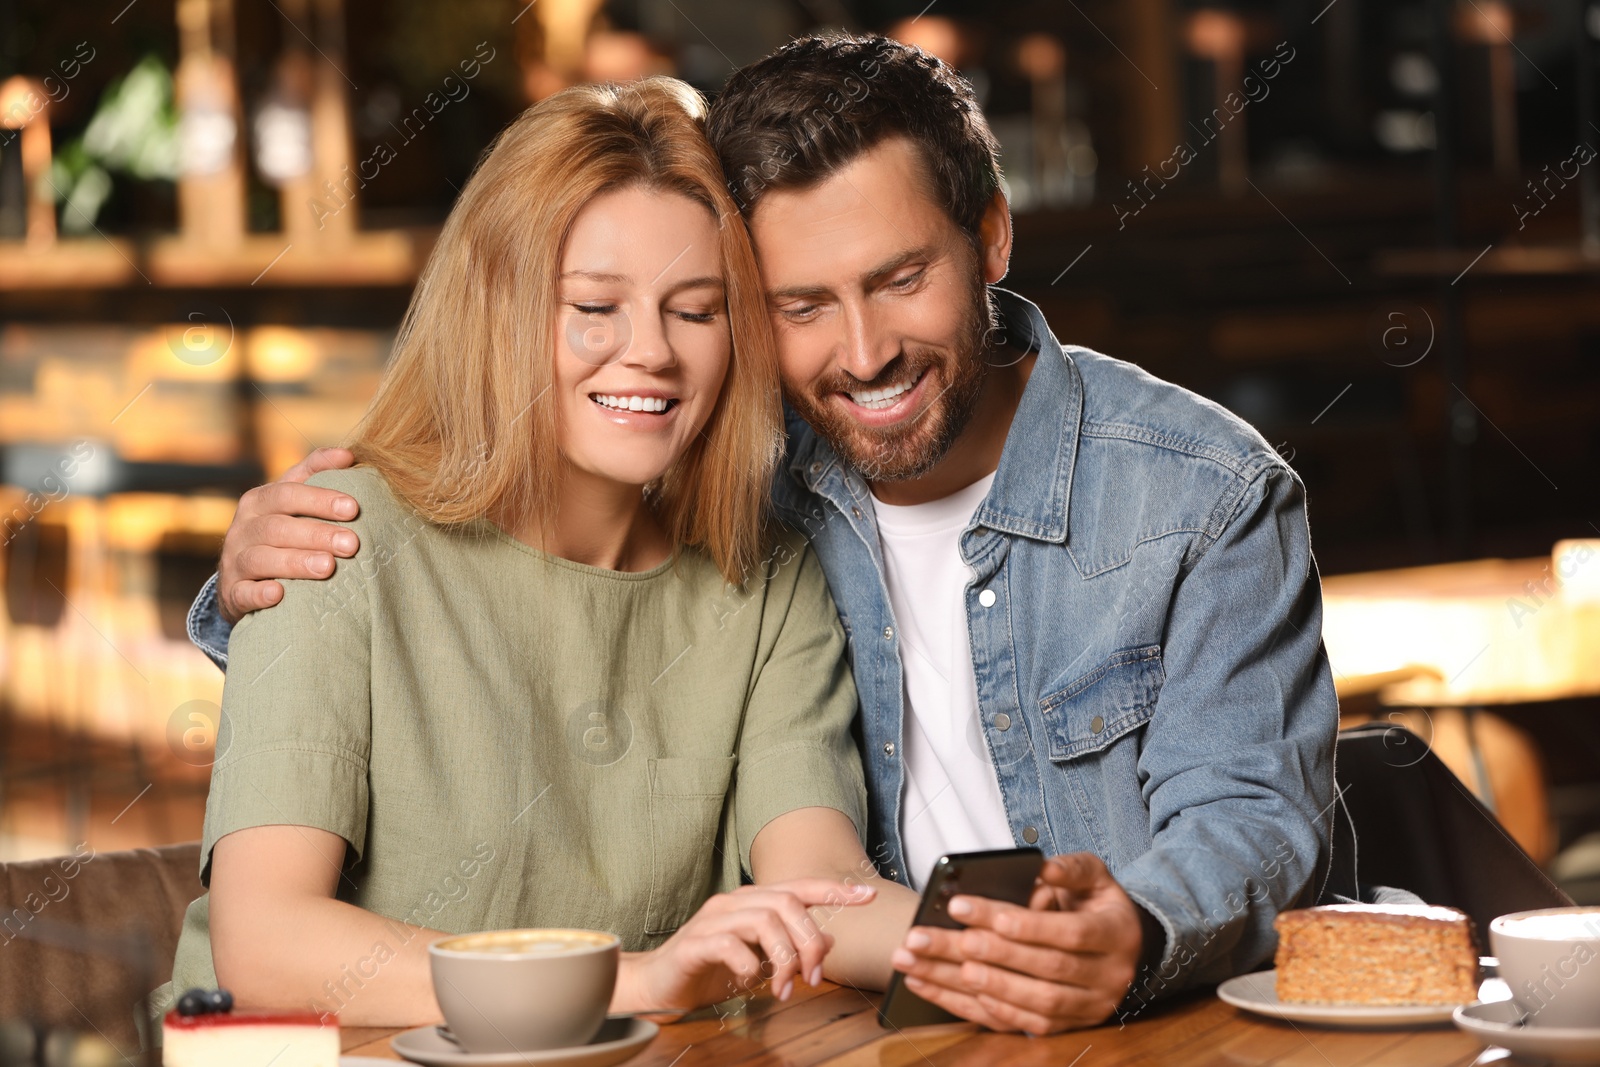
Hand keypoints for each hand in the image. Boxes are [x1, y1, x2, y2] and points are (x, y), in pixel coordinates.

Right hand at [218, 447, 360, 623]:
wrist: (242, 580)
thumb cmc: (281, 532)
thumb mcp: (292, 501)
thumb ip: (315, 474)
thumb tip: (348, 456)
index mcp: (259, 501)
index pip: (288, 493)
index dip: (319, 499)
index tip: (353, 508)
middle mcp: (243, 528)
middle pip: (278, 527)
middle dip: (317, 534)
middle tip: (351, 543)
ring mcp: (234, 561)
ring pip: (261, 558)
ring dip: (296, 562)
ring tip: (328, 567)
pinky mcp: (232, 593)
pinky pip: (242, 593)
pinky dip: (258, 594)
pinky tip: (278, 594)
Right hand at [616, 880, 874, 1014]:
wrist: (657, 984)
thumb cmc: (710, 970)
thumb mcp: (759, 960)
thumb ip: (790, 947)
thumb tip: (830, 943)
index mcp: (753, 902)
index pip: (800, 887)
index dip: (835, 889)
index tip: (867, 895)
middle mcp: (735, 903)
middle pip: (788, 903)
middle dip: (809, 941)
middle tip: (812, 978)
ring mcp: (713, 920)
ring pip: (765, 919)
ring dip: (784, 957)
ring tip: (784, 988)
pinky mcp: (695, 943)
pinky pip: (731, 944)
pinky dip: (750, 963)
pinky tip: (750, 980)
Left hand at [890, 852, 1141, 1034]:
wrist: (1122, 946)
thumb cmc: (1096, 904)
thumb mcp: (1095, 876)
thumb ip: (1071, 868)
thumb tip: (1042, 867)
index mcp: (1117, 934)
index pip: (1069, 932)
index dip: (1024, 923)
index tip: (969, 909)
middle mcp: (1108, 977)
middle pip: (1043, 969)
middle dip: (985, 953)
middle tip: (931, 937)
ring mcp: (1089, 1008)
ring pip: (1032, 1003)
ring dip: (976, 986)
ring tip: (925, 965)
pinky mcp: (1066, 1026)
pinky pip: (1022, 1024)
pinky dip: (982, 1008)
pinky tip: (945, 989)